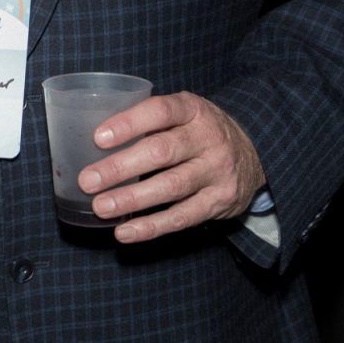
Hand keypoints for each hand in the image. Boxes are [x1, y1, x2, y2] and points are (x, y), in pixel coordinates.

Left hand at [79, 92, 264, 243]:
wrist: (255, 153)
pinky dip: (151, 227)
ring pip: (171, 187)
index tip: (98, 138)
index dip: (129, 124)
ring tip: (101, 207)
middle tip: (88, 180)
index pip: (160, 111)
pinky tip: (125, 232)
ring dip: (132, 199)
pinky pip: (182, 217)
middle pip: (162, 152)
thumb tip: (93, 142)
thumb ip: (150, 123)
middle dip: (121, 167)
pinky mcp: (219, 202)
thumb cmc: (199, 132)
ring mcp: (217, 171)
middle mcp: (209, 138)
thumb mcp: (183, 114)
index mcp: (194, 110)